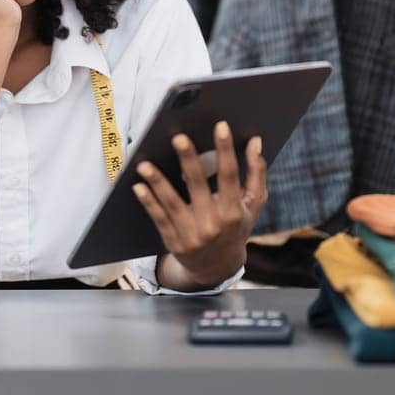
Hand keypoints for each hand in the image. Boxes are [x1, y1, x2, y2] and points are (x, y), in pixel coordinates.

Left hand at [133, 121, 267, 289]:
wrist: (217, 267)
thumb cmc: (236, 228)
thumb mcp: (252, 204)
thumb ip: (256, 173)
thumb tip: (256, 142)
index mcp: (233, 211)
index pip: (230, 176)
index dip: (226, 150)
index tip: (221, 127)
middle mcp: (213, 223)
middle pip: (197, 185)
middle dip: (188, 160)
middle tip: (178, 137)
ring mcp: (191, 234)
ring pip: (172, 203)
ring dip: (158, 182)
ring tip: (145, 164)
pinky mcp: (173, 242)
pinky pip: (158, 219)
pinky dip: (148, 203)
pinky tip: (138, 187)